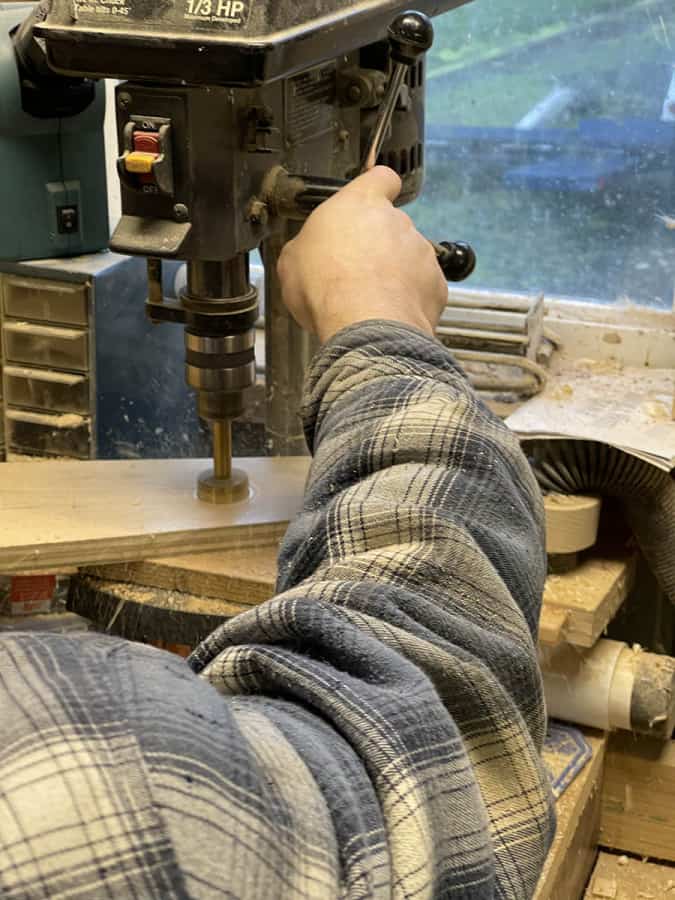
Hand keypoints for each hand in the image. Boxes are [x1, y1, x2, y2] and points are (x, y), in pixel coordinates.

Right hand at [277, 166, 447, 343]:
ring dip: (392, 273)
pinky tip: (387, 313)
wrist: (364, 324)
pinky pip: (421, 287)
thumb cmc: (326, 286)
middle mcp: (396, 221)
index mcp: (360, 203)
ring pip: (407, 258)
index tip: (369, 200)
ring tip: (368, 299)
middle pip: (389, 225)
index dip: (376, 188)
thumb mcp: (292, 261)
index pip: (380, 177)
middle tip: (351, 272)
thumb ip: (307, 246)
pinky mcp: (435, 283)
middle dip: (375, 246)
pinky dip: (408, 299)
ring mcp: (420, 252)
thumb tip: (305, 255)